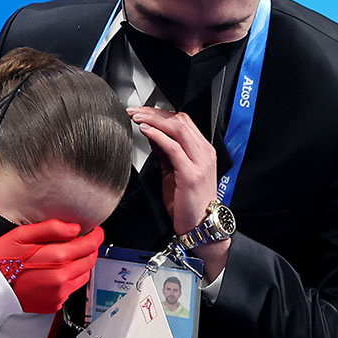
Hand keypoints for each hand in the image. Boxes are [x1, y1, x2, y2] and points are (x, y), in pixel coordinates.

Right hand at [0, 220, 103, 312]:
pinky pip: (71, 289)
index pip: (88, 245)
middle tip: (84, 240)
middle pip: (89, 261)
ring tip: (68, 255)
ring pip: (83, 276)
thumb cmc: (0, 261)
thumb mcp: (21, 235)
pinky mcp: (54, 304)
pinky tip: (56, 271)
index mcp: (56, 259)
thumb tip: (73, 229)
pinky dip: (69, 278)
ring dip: (82, 264)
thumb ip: (51, 229)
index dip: (95, 235)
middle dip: (90, 249)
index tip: (95, 231)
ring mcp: (58, 294)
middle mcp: (61, 279)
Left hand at [128, 106, 229, 280]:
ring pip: (178, 129)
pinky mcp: (191, 174)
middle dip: (154, 112)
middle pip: (180, 120)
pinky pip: (174, 148)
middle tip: (133, 111)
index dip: (160, 114)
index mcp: (202, 151)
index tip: (141, 112)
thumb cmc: (187, 204)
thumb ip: (166, 153)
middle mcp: (204, 153)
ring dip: (153, 120)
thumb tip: (151, 135)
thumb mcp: (174, 172)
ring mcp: (200, 162)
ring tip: (135, 117)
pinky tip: (145, 130)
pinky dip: (158, 135)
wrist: (201, 226)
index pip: (183, 122)